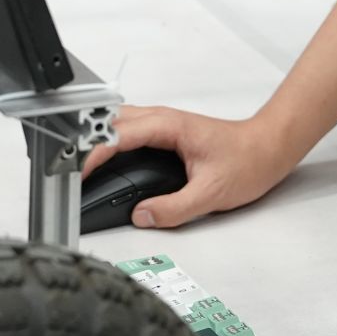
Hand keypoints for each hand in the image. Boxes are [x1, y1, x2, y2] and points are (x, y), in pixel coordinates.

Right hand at [79, 105, 302, 228]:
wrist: (269, 148)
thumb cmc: (248, 161)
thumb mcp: (210, 193)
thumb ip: (173, 208)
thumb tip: (141, 216)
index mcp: (169, 126)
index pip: (118, 135)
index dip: (92, 153)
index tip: (76, 172)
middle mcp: (164, 119)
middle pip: (112, 123)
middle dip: (86, 144)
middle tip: (67, 170)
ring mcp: (164, 123)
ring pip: (119, 124)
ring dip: (98, 141)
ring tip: (79, 167)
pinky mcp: (167, 132)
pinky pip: (130, 131)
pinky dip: (112, 143)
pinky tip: (106, 161)